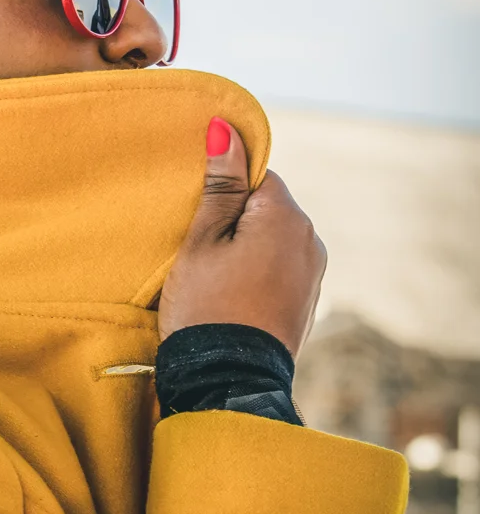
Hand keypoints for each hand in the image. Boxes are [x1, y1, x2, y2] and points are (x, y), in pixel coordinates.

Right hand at [158, 117, 326, 358]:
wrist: (226, 384)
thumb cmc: (205, 307)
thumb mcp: (202, 241)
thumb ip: (219, 186)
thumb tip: (227, 129)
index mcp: (287, 218)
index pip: (258, 174)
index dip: (225, 188)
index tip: (198, 213)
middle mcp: (312, 241)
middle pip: (268, 206)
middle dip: (237, 217)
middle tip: (200, 248)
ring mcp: (314, 275)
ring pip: (274, 238)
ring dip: (248, 246)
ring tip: (214, 275)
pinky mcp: (308, 302)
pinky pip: (281, 268)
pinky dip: (258, 272)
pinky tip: (232, 294)